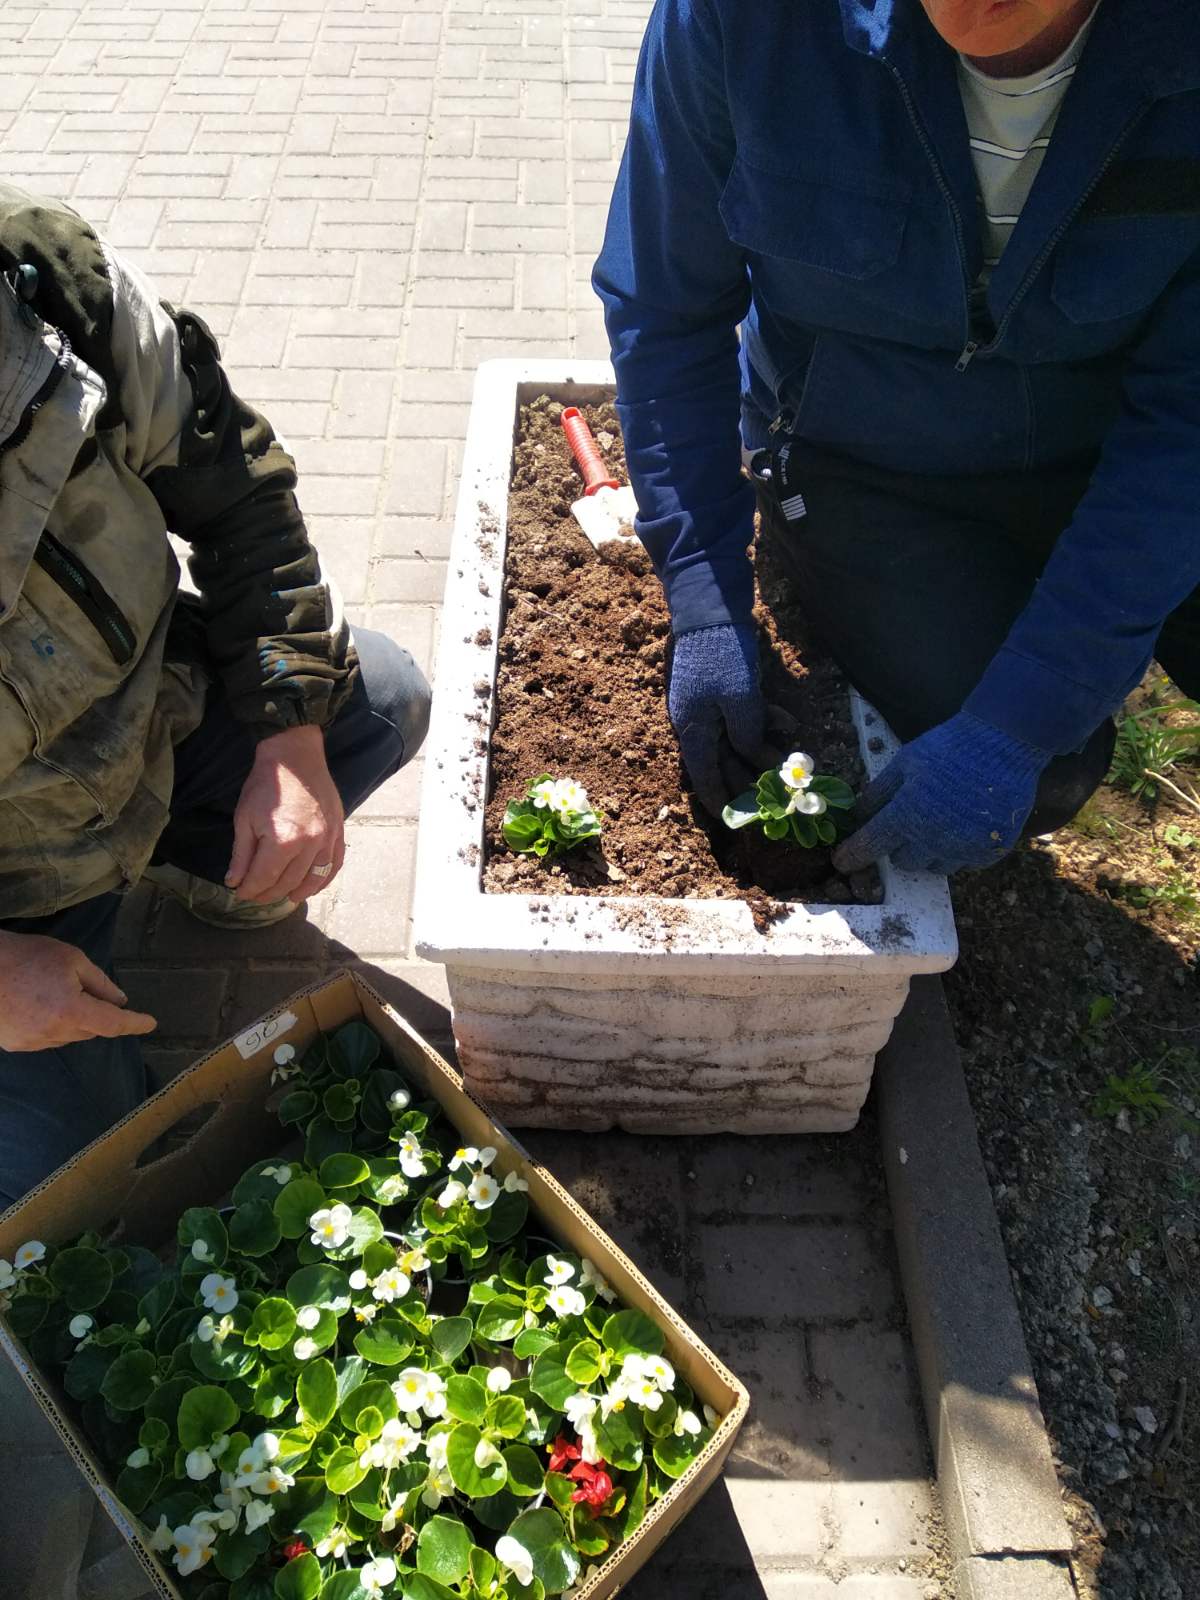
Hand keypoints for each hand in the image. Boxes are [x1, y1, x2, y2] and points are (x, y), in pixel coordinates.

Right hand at [0, 932, 156, 1051]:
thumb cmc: (26, 956)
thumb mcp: (71, 959)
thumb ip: (100, 982)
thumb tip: (120, 1001)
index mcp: (71, 1010)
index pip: (113, 1024)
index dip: (135, 1024)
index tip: (150, 1024)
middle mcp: (53, 1033)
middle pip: (91, 1030)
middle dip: (96, 1013)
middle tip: (81, 987)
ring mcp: (33, 1042)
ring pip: (70, 1036)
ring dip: (73, 1021)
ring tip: (51, 993)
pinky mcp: (16, 1045)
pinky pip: (48, 1039)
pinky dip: (53, 1026)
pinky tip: (38, 1006)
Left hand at [226, 726, 344, 903]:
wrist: (295, 755)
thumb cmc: (266, 784)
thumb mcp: (245, 818)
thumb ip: (242, 855)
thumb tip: (235, 882)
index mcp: (283, 841)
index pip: (264, 878)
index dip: (250, 890)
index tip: (240, 893)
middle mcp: (309, 845)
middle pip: (288, 882)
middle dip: (269, 893)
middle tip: (256, 895)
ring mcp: (328, 839)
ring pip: (313, 879)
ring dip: (297, 892)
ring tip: (283, 897)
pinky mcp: (338, 832)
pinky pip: (334, 865)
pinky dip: (323, 880)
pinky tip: (312, 887)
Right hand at [668, 623, 776, 813]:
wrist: (711, 608)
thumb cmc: (722, 656)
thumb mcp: (741, 701)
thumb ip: (748, 737)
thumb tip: (758, 762)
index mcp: (692, 729)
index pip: (703, 776)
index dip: (719, 800)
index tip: (734, 821)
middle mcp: (696, 722)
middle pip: (721, 761)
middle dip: (747, 779)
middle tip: (773, 798)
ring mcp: (708, 705)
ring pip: (736, 739)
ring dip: (762, 749)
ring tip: (788, 763)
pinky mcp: (721, 690)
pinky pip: (741, 716)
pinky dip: (762, 722)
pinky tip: (788, 725)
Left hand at [833, 712, 1049, 875]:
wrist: (1003, 743)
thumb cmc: (948, 747)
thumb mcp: (904, 763)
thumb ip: (879, 792)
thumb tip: (858, 815)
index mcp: (906, 815)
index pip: (869, 846)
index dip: (852, 855)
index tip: (842, 862)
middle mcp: (933, 840)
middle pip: (902, 861)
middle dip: (898, 845)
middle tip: (908, 821)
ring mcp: (963, 848)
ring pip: (933, 866)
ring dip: (927, 851)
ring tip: (937, 822)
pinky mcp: (989, 852)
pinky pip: (963, 864)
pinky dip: (956, 851)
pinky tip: (961, 826)